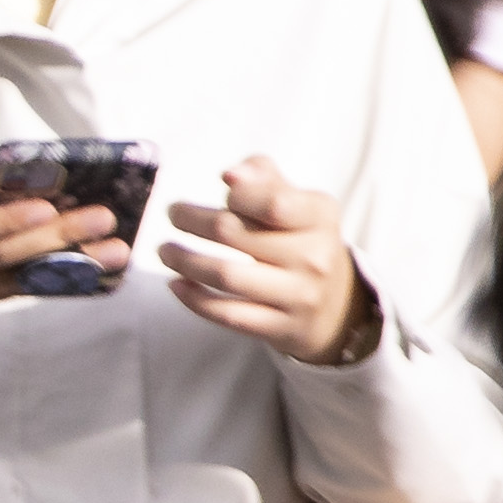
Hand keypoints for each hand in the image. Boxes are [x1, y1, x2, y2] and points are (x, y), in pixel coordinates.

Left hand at [160, 151, 366, 364]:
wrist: (337, 305)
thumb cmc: (302, 240)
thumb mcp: (298, 203)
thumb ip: (265, 179)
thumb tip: (232, 175)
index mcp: (319, 217)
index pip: (273, 202)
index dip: (239, 193)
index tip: (221, 187)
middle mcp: (314, 256)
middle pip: (233, 234)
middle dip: (192, 221)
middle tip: (174, 213)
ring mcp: (299, 296)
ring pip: (225, 275)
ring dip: (183, 260)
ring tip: (165, 250)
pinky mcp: (281, 327)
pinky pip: (227, 314)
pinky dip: (193, 299)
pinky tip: (175, 284)